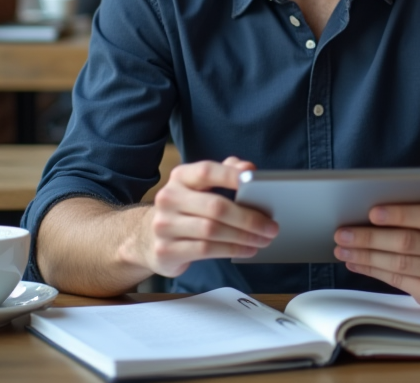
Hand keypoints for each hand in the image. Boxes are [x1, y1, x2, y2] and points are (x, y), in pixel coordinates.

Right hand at [143, 156, 278, 277]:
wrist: (147, 237)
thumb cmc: (186, 208)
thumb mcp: (201, 186)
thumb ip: (225, 172)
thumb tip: (248, 168)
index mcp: (180, 177)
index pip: (207, 171)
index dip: (231, 176)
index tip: (256, 181)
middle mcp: (168, 198)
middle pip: (215, 207)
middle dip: (249, 218)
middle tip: (271, 226)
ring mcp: (164, 226)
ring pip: (212, 231)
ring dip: (244, 237)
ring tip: (263, 240)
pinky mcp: (166, 250)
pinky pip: (205, 250)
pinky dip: (231, 250)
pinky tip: (247, 250)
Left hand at [333, 202, 419, 306]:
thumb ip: (415, 212)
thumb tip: (368, 213)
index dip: (399, 214)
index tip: (371, 212)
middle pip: (407, 242)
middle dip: (369, 237)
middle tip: (342, 233)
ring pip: (398, 263)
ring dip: (365, 255)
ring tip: (342, 249)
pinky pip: (397, 280)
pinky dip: (371, 270)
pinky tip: (356, 262)